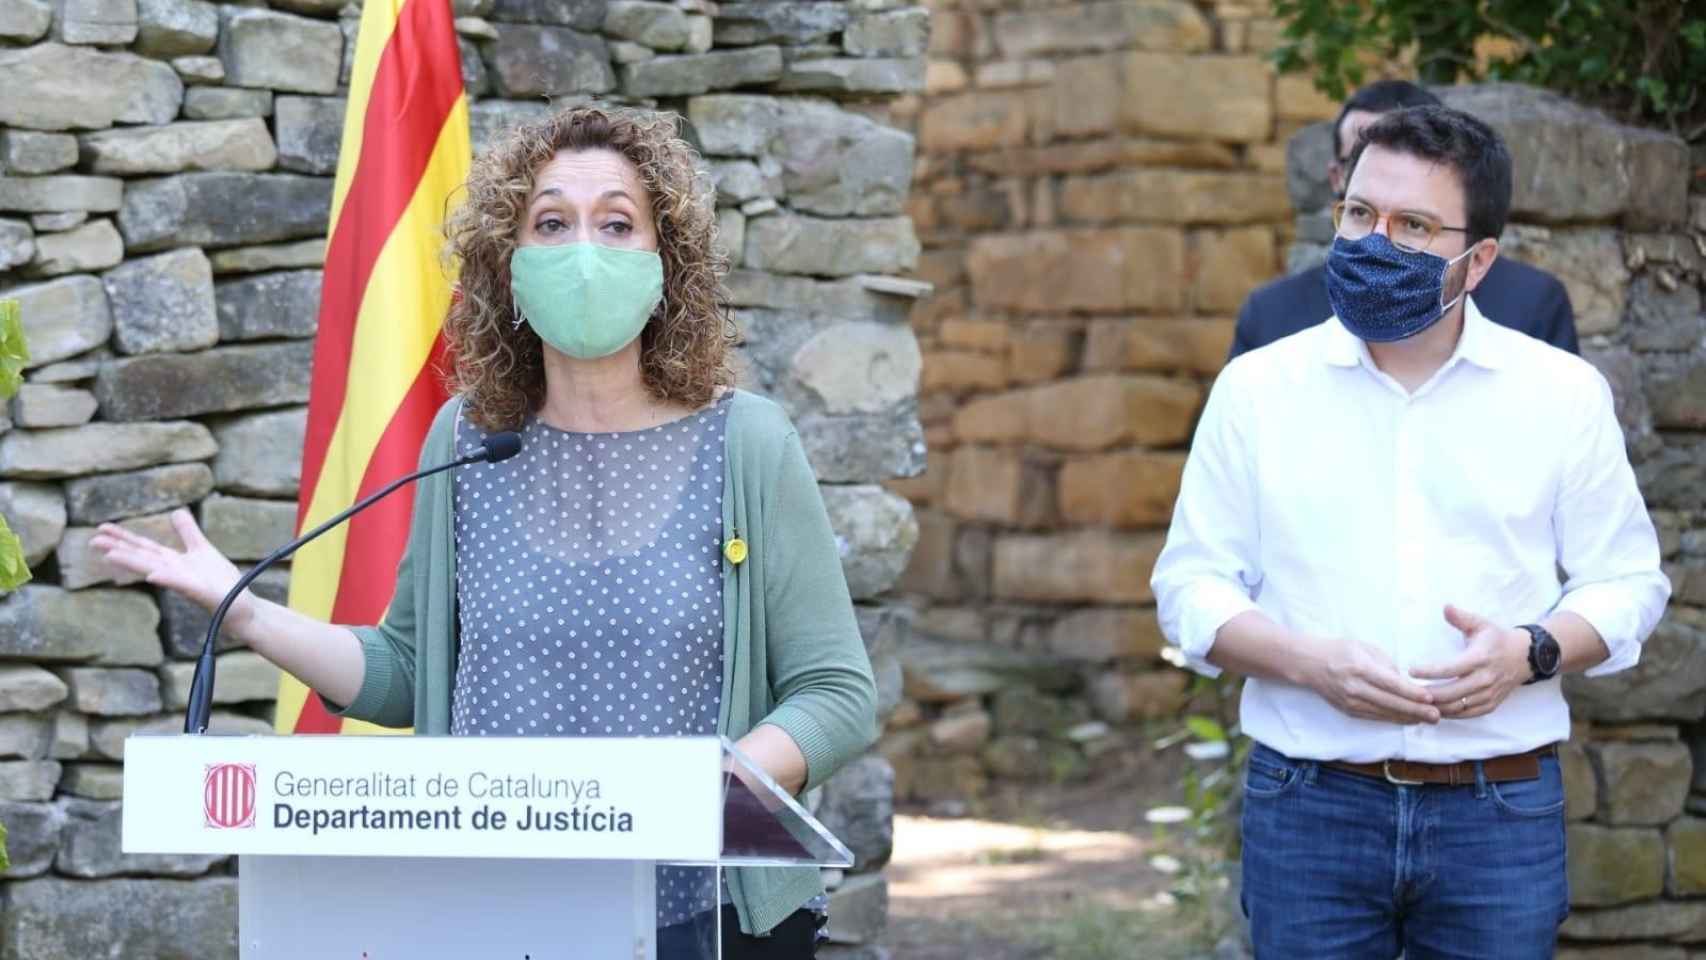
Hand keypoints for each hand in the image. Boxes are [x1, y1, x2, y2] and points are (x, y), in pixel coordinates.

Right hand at [90, 509, 254, 632]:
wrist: (240, 606)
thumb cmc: (219, 581)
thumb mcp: (203, 549)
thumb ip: (188, 532)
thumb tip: (176, 511)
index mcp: (172, 561)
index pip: (143, 547)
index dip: (123, 537)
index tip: (100, 527)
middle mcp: (173, 572)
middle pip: (141, 558)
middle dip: (118, 549)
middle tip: (92, 541)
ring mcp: (185, 583)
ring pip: (155, 571)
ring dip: (133, 563)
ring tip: (110, 555)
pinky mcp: (200, 593)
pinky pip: (182, 585)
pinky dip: (167, 579)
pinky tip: (153, 575)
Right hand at [1303, 635, 1439, 724]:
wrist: (1309, 663)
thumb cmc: (1339, 650)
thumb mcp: (1364, 648)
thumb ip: (1386, 664)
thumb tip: (1405, 682)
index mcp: (1360, 669)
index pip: (1391, 684)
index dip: (1411, 693)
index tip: (1430, 698)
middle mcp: (1355, 688)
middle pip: (1391, 703)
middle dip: (1416, 710)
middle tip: (1437, 716)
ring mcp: (1351, 702)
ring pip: (1386, 714)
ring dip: (1408, 717)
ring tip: (1428, 719)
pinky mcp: (1349, 711)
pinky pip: (1376, 717)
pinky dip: (1394, 719)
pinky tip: (1409, 719)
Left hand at [1409, 605, 1531, 718]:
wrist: (1525, 657)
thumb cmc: (1497, 639)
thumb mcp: (1480, 624)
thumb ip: (1461, 618)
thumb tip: (1445, 607)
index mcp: (1479, 658)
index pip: (1449, 669)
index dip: (1429, 672)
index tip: (1411, 670)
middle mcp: (1485, 679)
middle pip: (1451, 693)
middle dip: (1427, 694)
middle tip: (1408, 690)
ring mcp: (1489, 694)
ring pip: (1458, 707)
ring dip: (1436, 706)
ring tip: (1418, 701)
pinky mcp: (1491, 705)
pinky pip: (1467, 714)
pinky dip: (1450, 714)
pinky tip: (1435, 708)